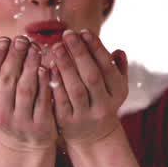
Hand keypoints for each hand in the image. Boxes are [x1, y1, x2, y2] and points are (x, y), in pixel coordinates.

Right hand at [0, 36, 55, 151]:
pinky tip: (47, 68)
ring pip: (25, 88)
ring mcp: (20, 121)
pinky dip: (45, 83)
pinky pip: (43, 100)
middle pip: (7, 78)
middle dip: (15, 56)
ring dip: (30, 66)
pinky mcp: (39, 125)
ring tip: (35, 49)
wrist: (24, 141)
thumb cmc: (8, 107)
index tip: (5, 39)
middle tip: (22, 39)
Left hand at [48, 30, 128, 146]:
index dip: (96, 48)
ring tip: (56, 46)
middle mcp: (104, 105)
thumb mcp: (114, 87)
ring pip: (76, 89)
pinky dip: (55, 83)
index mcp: (117, 92)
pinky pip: (60, 101)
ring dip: (66, 66)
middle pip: (92, 77)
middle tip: (67, 34)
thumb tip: (118, 51)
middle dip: (79, 53)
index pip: (107, 67)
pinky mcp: (68, 123)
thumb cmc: (100, 99)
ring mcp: (85, 115)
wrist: (92, 135)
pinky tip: (48, 67)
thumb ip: (117, 68)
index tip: (84, 31)